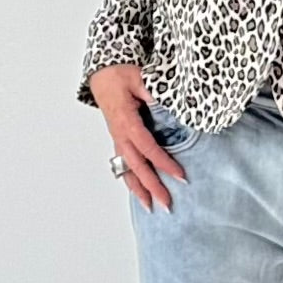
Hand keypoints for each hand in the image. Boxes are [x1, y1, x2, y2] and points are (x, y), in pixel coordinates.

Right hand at [88, 63, 186, 212]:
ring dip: (140, 190)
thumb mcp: (139, 77)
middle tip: (167, 204)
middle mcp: (120, 135)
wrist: (102, 75)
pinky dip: (131, 181)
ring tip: (151, 208)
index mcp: (126, 121)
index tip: (180, 176)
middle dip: (153, 186)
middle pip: (137, 166)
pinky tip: (139, 193)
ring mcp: (118, 140)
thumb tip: (165, 103)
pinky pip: (124, 165)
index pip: (148, 147)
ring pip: (127, 170)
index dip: (164, 163)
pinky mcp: (118, 141)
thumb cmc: (120, 75)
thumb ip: (152, 91)